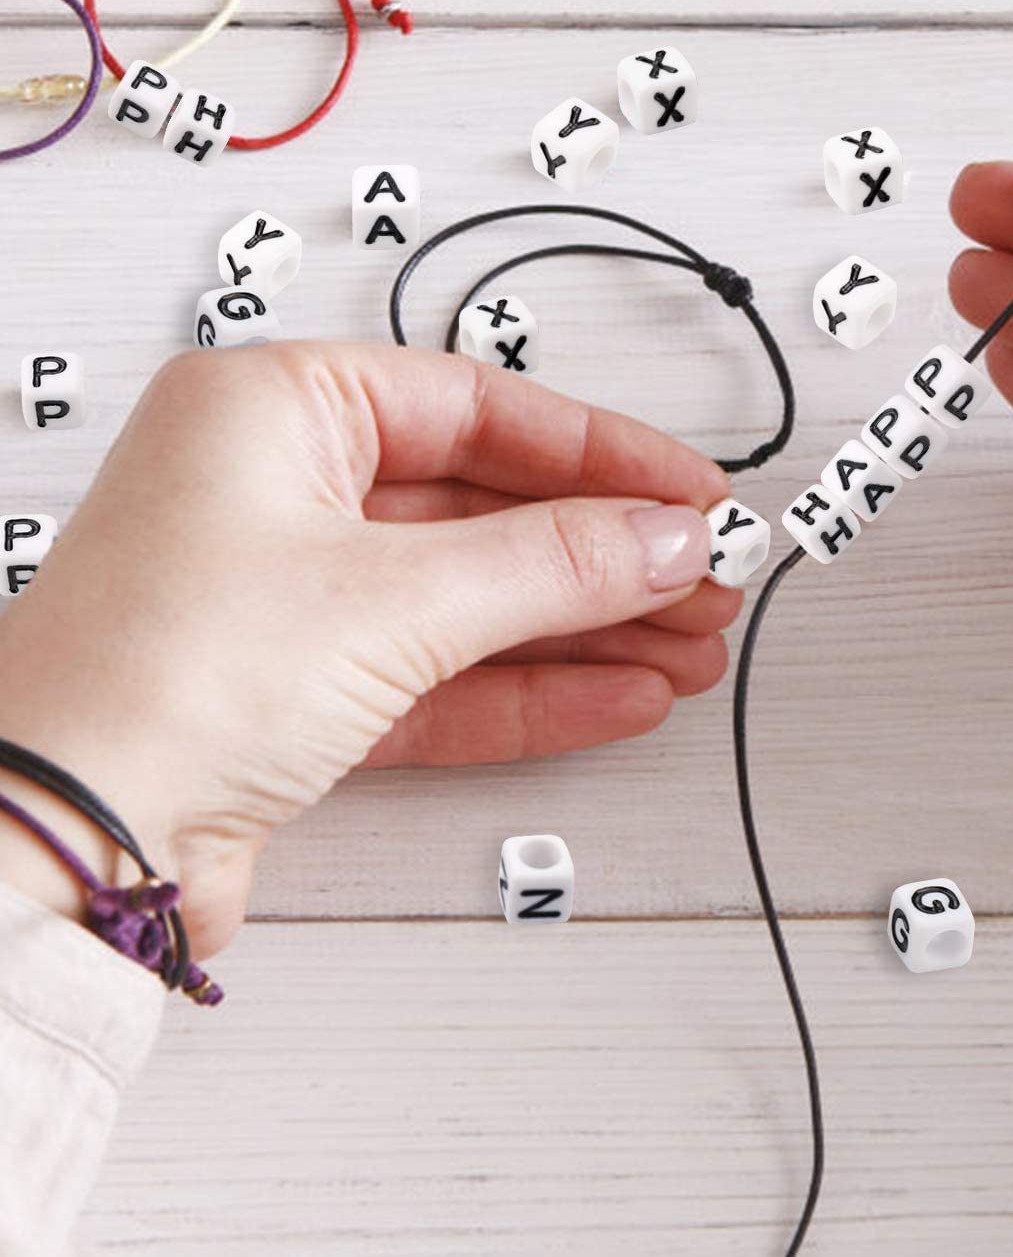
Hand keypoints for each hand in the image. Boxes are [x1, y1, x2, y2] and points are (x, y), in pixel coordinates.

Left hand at [0, 344, 737, 957]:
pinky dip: (533, 685)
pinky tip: (619, 692)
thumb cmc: (157, 681)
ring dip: (587, 625)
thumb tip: (664, 536)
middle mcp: (279, 491)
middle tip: (704, 575)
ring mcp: (292, 596)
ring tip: (687, 643)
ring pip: (475, 596)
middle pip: (487, 507)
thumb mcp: (397, 594)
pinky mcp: (304, 692)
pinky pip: (446, 671)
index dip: (602, 452)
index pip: (480, 407)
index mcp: (275, 411)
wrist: (57, 850)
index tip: (689, 490)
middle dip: (607, 552)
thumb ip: (555, 561)